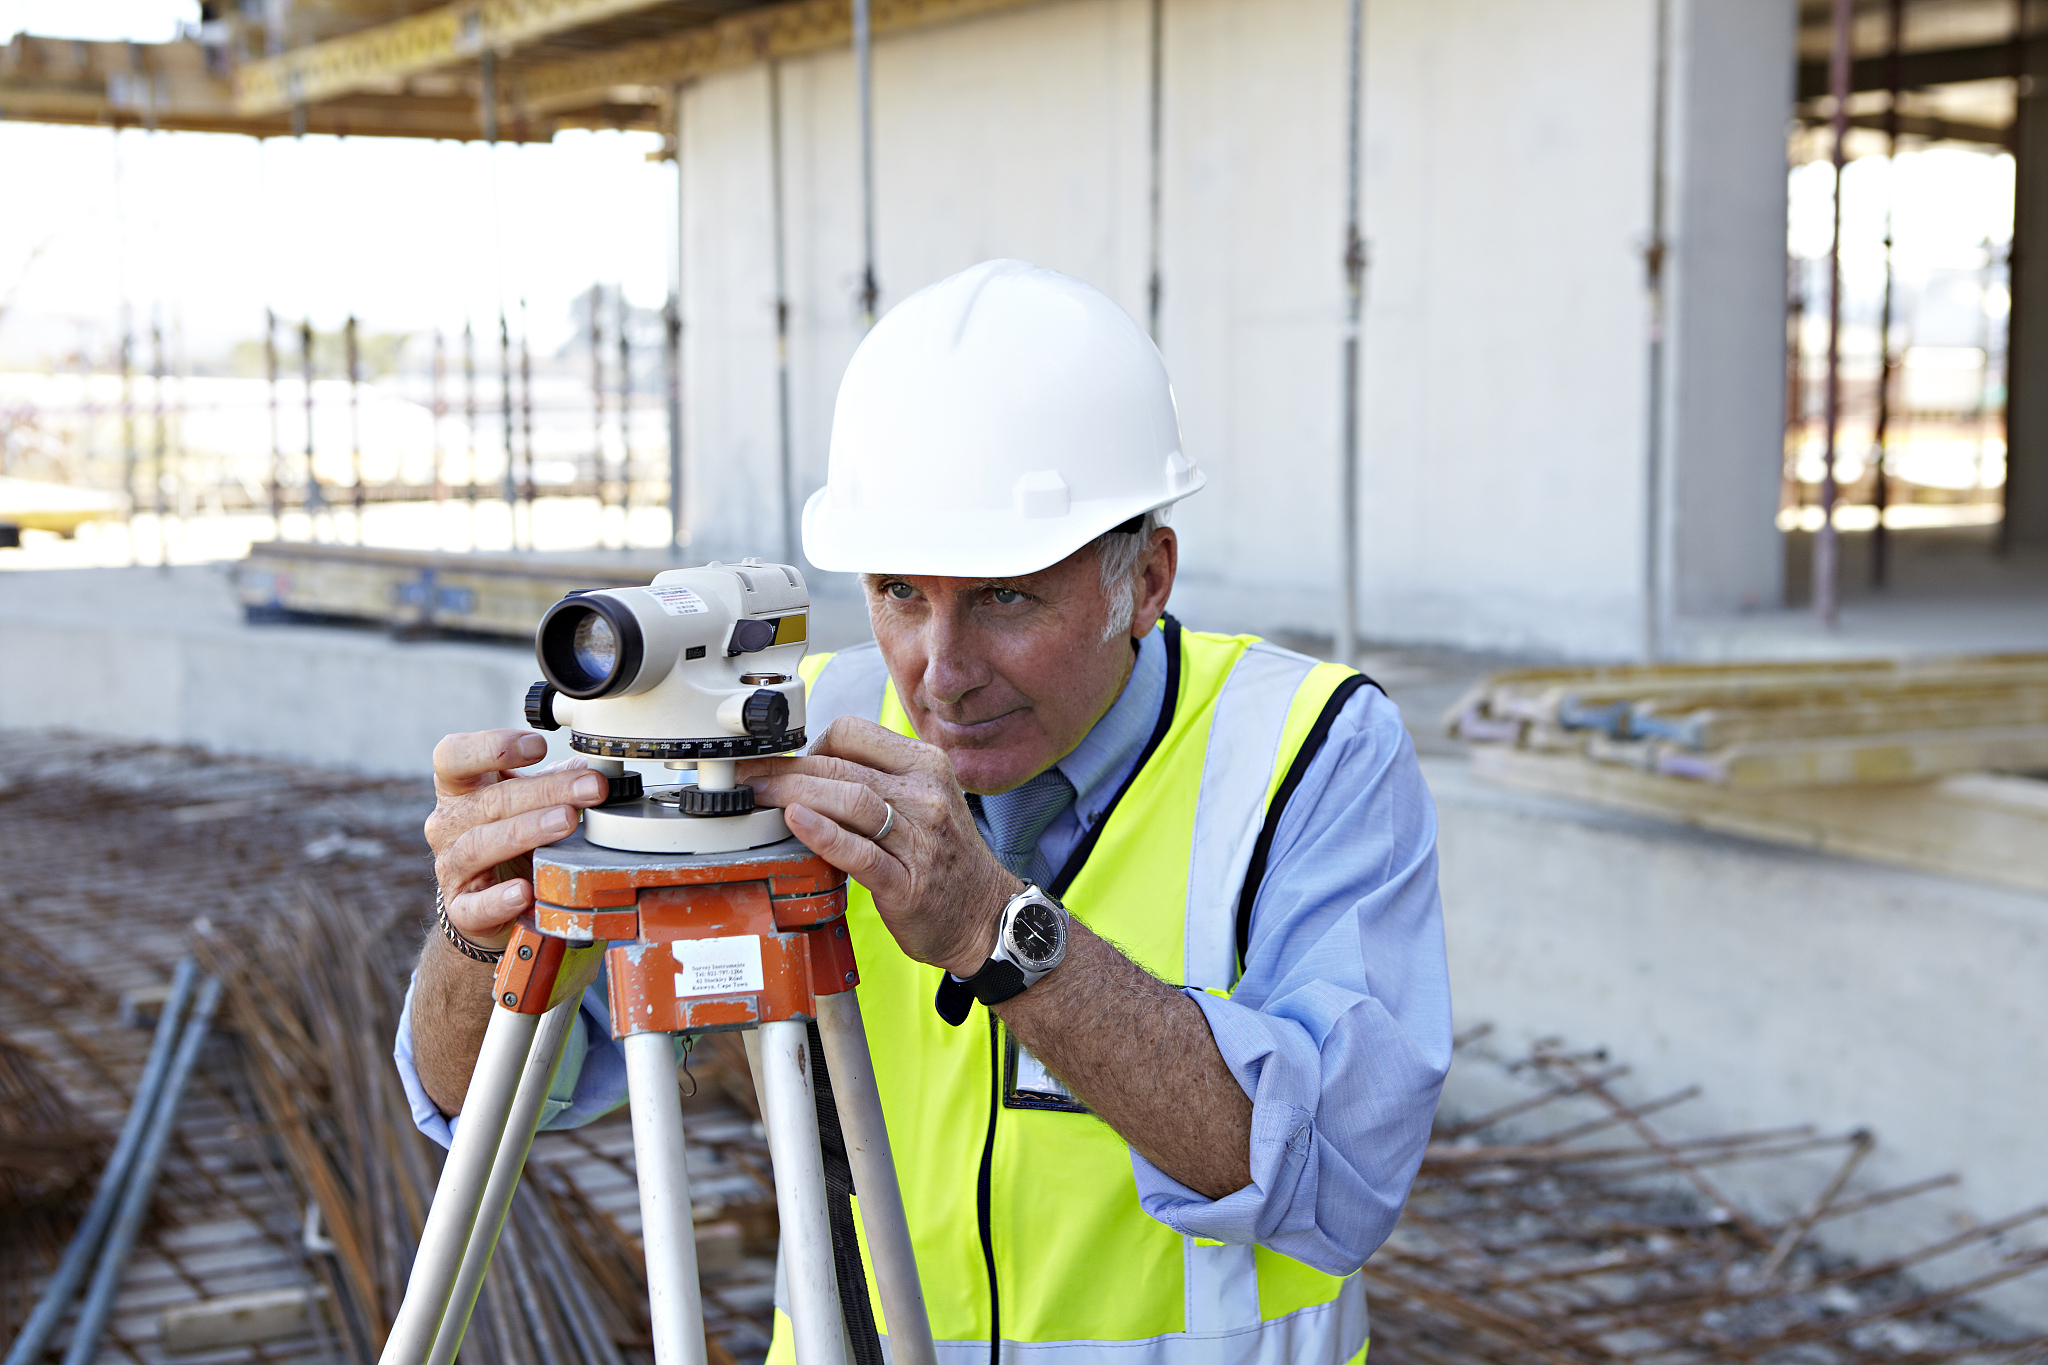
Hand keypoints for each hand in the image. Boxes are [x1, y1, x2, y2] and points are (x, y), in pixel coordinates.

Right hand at [424, 730, 611, 949]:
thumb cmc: (508, 837)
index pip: (453, 756)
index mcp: (459, 789)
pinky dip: (498, 899)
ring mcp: (451, 867)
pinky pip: (475, 905)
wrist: (488, 901)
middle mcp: (448, 824)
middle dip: (545, 791)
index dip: (491, 747)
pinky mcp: (461, 908)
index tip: (539, 746)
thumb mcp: (529, 802)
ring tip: (566, 822)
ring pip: (479, 845)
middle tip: (590, 788)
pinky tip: (525, 890)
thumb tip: (594, 769)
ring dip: (526, 831)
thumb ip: (555, 781)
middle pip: (488, 801)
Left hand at [742, 718, 1020, 976]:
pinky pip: (859, 850)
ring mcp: (919, 838)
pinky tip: (796, 823)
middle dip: (784, 769)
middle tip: (747, 779)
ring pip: (847, 799)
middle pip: (840, 765)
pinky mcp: (907, 882)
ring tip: (759, 799)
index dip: (807, 744)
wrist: (985, 916)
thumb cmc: (945, 858)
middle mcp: (925, 795)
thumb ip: (876, 779)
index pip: (852, 732)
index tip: (782, 763)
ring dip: (793, 794)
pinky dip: (822, 833)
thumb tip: (810, 767)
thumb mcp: (924, 799)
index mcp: (925, 766)